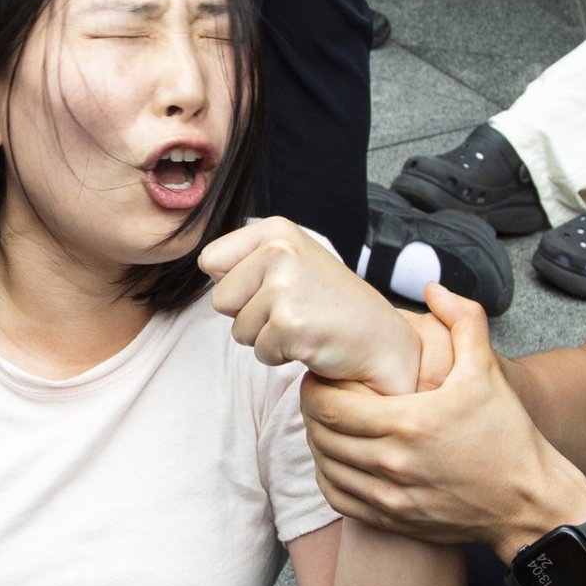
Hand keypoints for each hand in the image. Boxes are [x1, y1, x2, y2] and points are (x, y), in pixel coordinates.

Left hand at [201, 217, 428, 396]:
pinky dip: (281, 355)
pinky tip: (312, 340)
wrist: (380, 338)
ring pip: (238, 330)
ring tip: (304, 323)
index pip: (210, 261)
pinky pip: (259, 352)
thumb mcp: (291, 260)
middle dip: (249, 315)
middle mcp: (278, 250)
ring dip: (267, 337)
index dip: (236, 285)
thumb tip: (205, 265)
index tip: (272, 286)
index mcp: (275, 229)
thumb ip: (247, 258)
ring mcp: (285, 287)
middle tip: (292, 310)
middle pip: (220, 300)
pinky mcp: (291, 324)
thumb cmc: (330, 303)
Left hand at [300, 289, 585, 557]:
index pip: (328, 404)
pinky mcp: (392, 520)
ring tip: (330, 422)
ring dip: (320, 440)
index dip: (315, 386)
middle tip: (323, 393)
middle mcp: (392, 463)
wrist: (529, 504)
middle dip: (314, 409)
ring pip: (325, 465)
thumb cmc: (509, 437)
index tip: (324, 374)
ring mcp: (390, 497)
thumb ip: (464, 320)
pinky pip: (339, 497)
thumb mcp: (488, 372)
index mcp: (409, 422)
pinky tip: (341, 458)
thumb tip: (434, 289)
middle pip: (320, 433)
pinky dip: (330, 475)